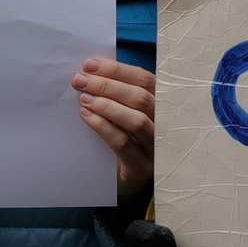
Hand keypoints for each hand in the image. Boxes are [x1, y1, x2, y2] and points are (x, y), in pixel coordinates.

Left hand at [74, 58, 155, 196]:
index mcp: (164, 106)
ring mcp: (157, 148)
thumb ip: (119, 94)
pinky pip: (123, 143)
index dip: (118, 70)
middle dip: (108, 85)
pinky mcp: (143, 167)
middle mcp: (167, 125)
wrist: (126, 181)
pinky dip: (104, 127)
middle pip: (142, 98)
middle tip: (80, 80)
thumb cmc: (127, 140)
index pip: (146, 80)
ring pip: (137, 120)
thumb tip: (92, 70)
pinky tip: (87, 116)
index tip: (91, 65)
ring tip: (83, 97)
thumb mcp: (127, 114)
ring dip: (107, 105)